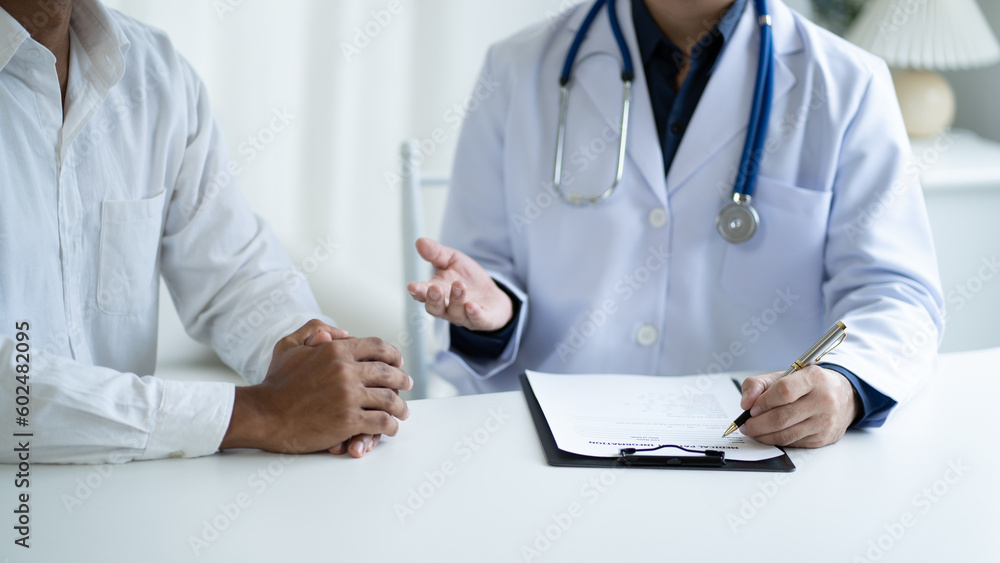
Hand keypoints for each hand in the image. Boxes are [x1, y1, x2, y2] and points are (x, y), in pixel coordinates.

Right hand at [221, 320, 411, 454]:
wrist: (263, 415)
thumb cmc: (275, 382)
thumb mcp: (289, 346)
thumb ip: (314, 329)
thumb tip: (342, 332)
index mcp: (336, 350)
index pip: (378, 347)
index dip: (393, 354)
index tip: (398, 362)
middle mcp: (346, 370)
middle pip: (389, 373)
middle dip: (403, 380)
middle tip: (407, 385)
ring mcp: (349, 396)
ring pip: (389, 399)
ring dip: (400, 406)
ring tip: (403, 411)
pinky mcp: (348, 421)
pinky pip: (381, 422)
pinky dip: (390, 426)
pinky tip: (391, 427)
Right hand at [406, 238, 512, 331]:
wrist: (491, 295)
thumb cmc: (466, 279)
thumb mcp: (452, 260)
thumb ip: (436, 253)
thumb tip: (420, 241)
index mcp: (436, 292)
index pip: (423, 294)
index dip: (417, 291)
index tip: (412, 286)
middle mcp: (447, 307)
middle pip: (435, 308)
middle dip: (434, 299)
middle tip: (435, 288)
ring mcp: (464, 315)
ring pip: (455, 313)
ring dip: (456, 300)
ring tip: (459, 286)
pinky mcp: (482, 319)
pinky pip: (477, 320)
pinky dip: (474, 314)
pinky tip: (472, 306)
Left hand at [738, 365, 859, 447]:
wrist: (844, 396)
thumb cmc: (810, 385)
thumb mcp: (785, 375)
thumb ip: (759, 384)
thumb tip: (746, 403)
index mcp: (814, 378)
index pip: (784, 391)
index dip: (763, 402)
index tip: (751, 408)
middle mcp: (823, 400)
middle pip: (782, 417)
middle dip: (758, 424)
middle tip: (746, 425)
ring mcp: (825, 421)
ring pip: (786, 434)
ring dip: (764, 436)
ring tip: (753, 431)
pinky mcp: (824, 438)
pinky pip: (794, 443)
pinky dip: (776, 441)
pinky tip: (769, 435)